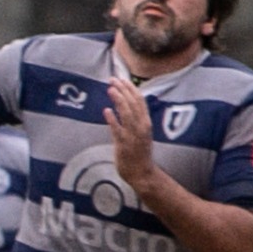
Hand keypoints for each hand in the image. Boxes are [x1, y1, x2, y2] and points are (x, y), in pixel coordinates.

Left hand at [104, 79, 156, 193]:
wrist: (142, 173)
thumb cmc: (139, 151)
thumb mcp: (140, 131)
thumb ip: (134, 118)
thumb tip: (126, 102)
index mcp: (146, 122)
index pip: (140, 100)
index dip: (130, 88)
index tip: (121, 79)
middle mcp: (141, 127)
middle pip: (133, 104)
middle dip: (123, 90)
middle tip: (112, 79)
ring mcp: (133, 135)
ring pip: (127, 114)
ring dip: (118, 100)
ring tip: (110, 89)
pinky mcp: (123, 145)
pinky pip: (118, 130)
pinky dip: (113, 120)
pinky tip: (106, 111)